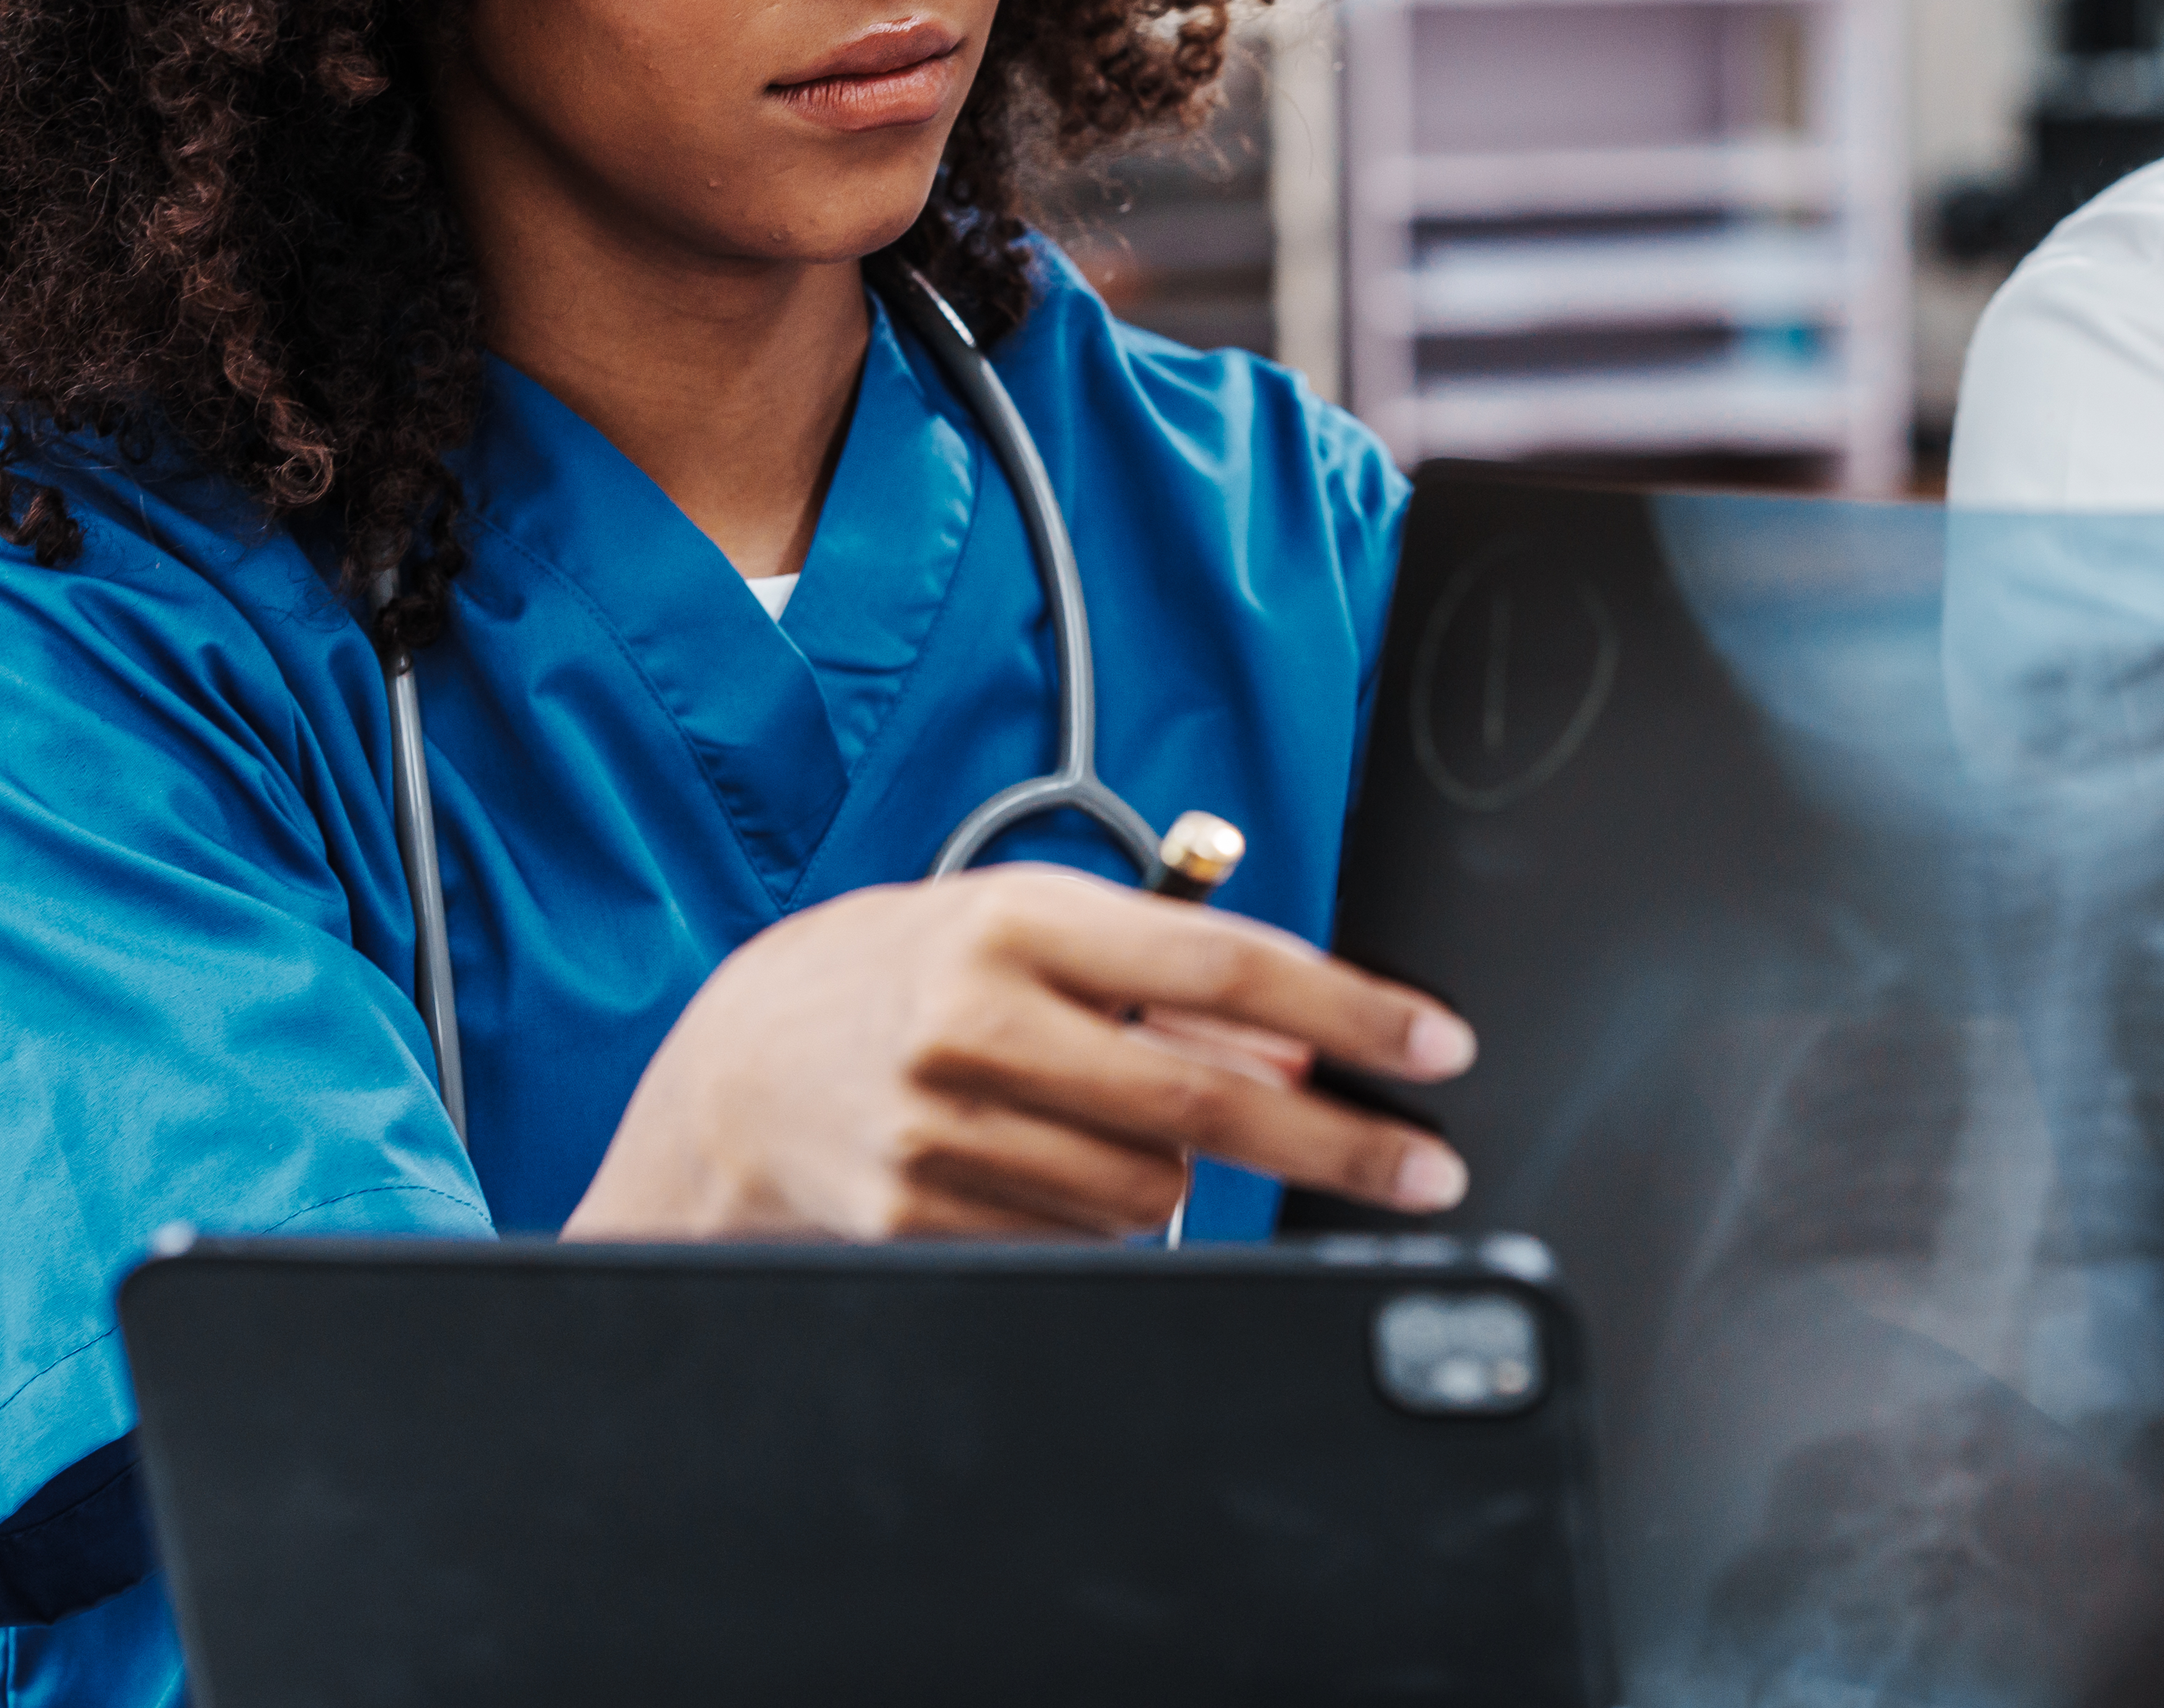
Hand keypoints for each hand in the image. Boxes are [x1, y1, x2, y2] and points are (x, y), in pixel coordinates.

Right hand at [565, 864, 1476, 1240]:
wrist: (728, 1080)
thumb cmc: (896, 979)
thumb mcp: (1021, 931)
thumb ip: (1155, 973)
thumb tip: (1293, 1041)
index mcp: (1012, 922)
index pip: (1221, 965)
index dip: (1347, 1009)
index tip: (1435, 1044)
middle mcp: (976, 1021)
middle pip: (1208, 1101)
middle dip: (1339, 1142)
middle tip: (1427, 1164)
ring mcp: (943, 1128)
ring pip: (1152, 1187)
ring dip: (1181, 1171)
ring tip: (1114, 1124)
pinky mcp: (922, 1217)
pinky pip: (1083, 1240)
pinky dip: (1105, 1216)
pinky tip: (1052, 1167)